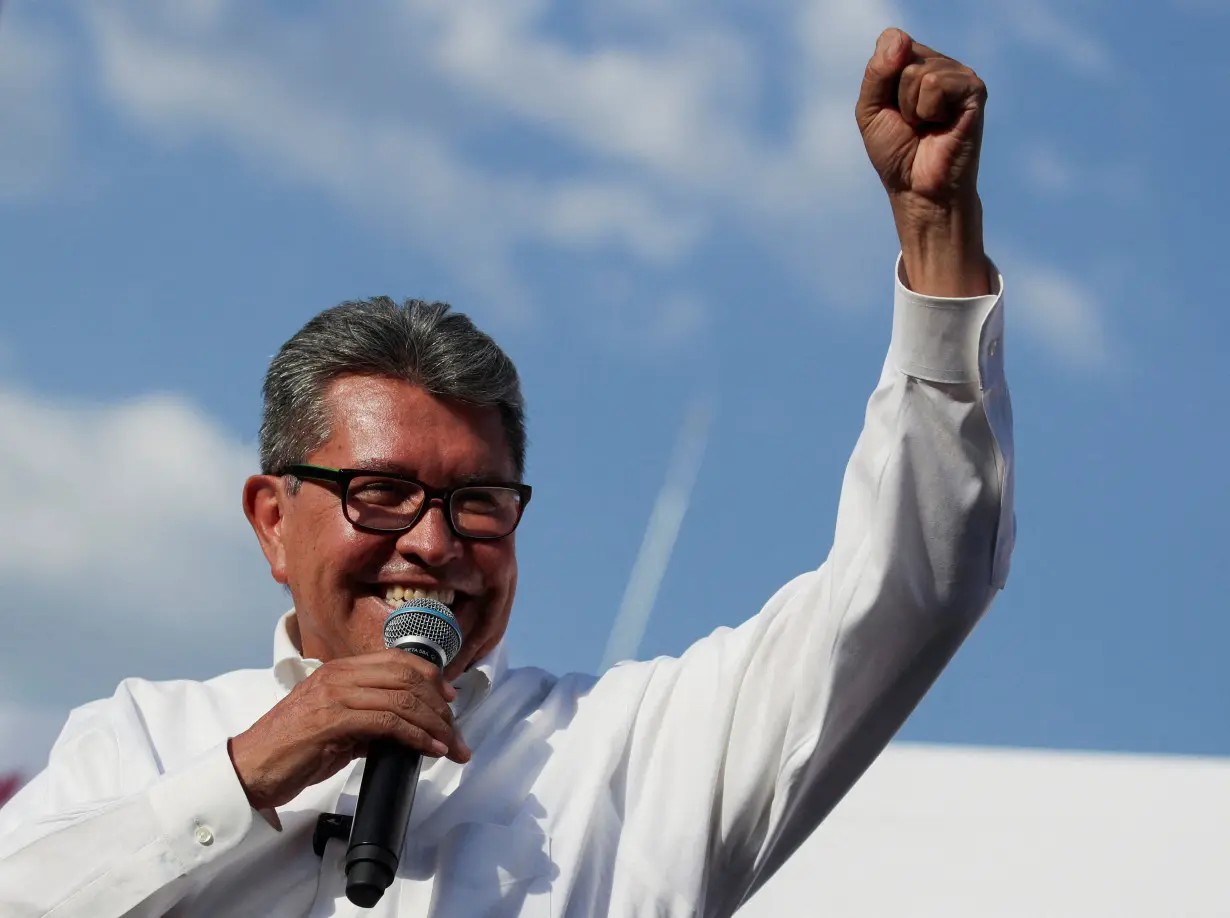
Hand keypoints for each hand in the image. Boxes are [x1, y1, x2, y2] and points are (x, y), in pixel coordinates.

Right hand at [228, 649, 470, 810]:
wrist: (250, 768)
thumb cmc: (292, 750)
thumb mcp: (337, 727)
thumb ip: (368, 720)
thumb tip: (404, 729)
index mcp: (341, 670)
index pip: (398, 660)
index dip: (431, 677)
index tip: (450, 700)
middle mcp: (340, 675)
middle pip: (407, 677)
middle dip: (439, 706)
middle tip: (456, 732)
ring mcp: (336, 694)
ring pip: (402, 698)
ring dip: (434, 725)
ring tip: (450, 745)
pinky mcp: (333, 719)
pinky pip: (388, 722)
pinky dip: (416, 737)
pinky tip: (429, 750)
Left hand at [856, 28, 990, 295]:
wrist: (918, 189)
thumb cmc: (896, 153)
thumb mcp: (870, 110)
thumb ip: (877, 71)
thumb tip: (900, 38)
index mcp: (916, 63)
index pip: (891, 40)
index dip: (881, 77)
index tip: (890, 108)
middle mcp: (940, 63)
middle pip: (902, 55)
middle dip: (895, 98)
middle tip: (910, 123)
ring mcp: (959, 75)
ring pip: (917, 72)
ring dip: (911, 108)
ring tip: (926, 126)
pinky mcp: (974, 89)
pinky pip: (934, 84)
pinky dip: (927, 111)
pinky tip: (941, 125)